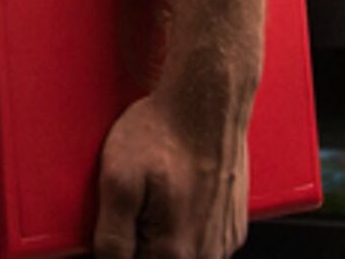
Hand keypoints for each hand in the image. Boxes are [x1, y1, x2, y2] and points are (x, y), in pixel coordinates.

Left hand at [88, 82, 251, 258]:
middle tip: (138, 203)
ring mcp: (223, 242)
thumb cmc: (165, 132)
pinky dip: (186, 229)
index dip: (118, 251)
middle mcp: (206, 254)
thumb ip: (111, 238)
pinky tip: (178, 197)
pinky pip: (202, 245)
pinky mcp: (233, 227)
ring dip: (162, 239)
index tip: (120, 223)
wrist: (207, 100)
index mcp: (175, 252)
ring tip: (157, 196)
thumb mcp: (118, 180)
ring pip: (181, 258)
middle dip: (140, 243)